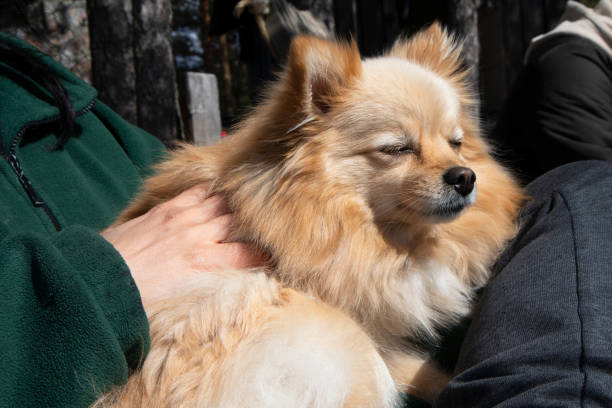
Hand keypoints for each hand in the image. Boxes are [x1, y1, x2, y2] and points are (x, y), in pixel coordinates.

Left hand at [101, 184, 265, 308]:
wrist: (99, 277)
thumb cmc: (137, 297)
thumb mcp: (180, 301)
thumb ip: (207, 287)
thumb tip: (227, 286)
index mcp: (203, 264)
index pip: (250, 255)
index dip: (269, 254)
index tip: (278, 254)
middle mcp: (198, 237)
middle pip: (241, 223)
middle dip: (259, 223)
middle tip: (272, 223)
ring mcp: (183, 218)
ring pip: (223, 204)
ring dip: (240, 204)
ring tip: (254, 202)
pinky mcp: (167, 208)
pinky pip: (199, 192)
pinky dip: (215, 191)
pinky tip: (225, 190)